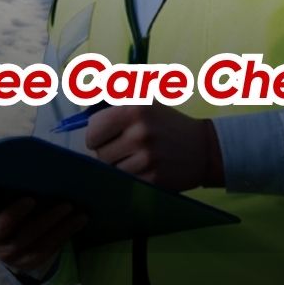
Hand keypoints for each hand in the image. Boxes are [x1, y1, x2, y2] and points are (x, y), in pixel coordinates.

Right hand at [0, 195, 86, 276]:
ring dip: (63, 229)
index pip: (1, 224)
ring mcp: (18, 259)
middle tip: (65, 204)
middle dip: (47, 219)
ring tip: (79, 214)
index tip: (30, 199)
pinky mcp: (32, 263)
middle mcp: (2, 250)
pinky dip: (65, 235)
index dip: (14, 213)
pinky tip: (78, 222)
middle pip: (26, 235)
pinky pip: (51, 250)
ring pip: (43, 245)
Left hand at [84, 105, 223, 190]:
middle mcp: (140, 132)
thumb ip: (112, 103)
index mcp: (134, 109)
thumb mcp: (144, 103)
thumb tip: (79, 115)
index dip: (96, 134)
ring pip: (111, 169)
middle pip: (99, 152)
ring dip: (119, 166)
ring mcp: (147, 158)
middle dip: (107, 151)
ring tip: (135, 158)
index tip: (103, 136)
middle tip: (124, 148)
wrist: (204, 149)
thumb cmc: (167, 124)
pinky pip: (126, 181)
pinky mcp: (154, 179)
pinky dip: (131, 177)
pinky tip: (145, 169)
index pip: (93, 128)